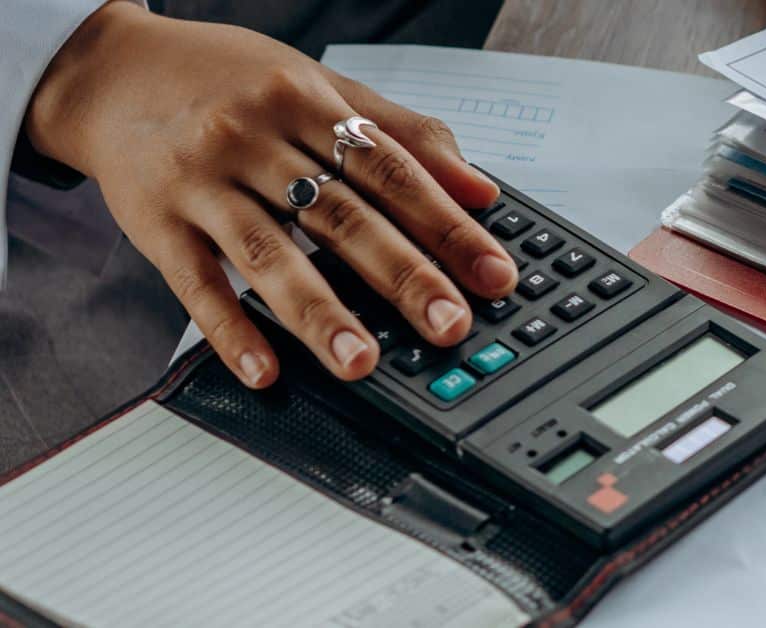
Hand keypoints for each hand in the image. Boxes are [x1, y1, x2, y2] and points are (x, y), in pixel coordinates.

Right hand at [24, 2, 517, 387]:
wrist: (110, 70)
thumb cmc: (224, 79)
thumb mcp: (317, 84)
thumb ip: (401, 131)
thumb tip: (479, 187)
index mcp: (304, 99)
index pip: (392, 170)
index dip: (448, 224)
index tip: (492, 272)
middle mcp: (253, 137)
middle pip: (340, 215)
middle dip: (403, 274)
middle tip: (449, 323)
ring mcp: (200, 182)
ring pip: (268, 254)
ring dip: (319, 313)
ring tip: (361, 362)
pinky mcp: (154, 223)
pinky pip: (195, 285)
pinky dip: (231, 331)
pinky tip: (266, 371)